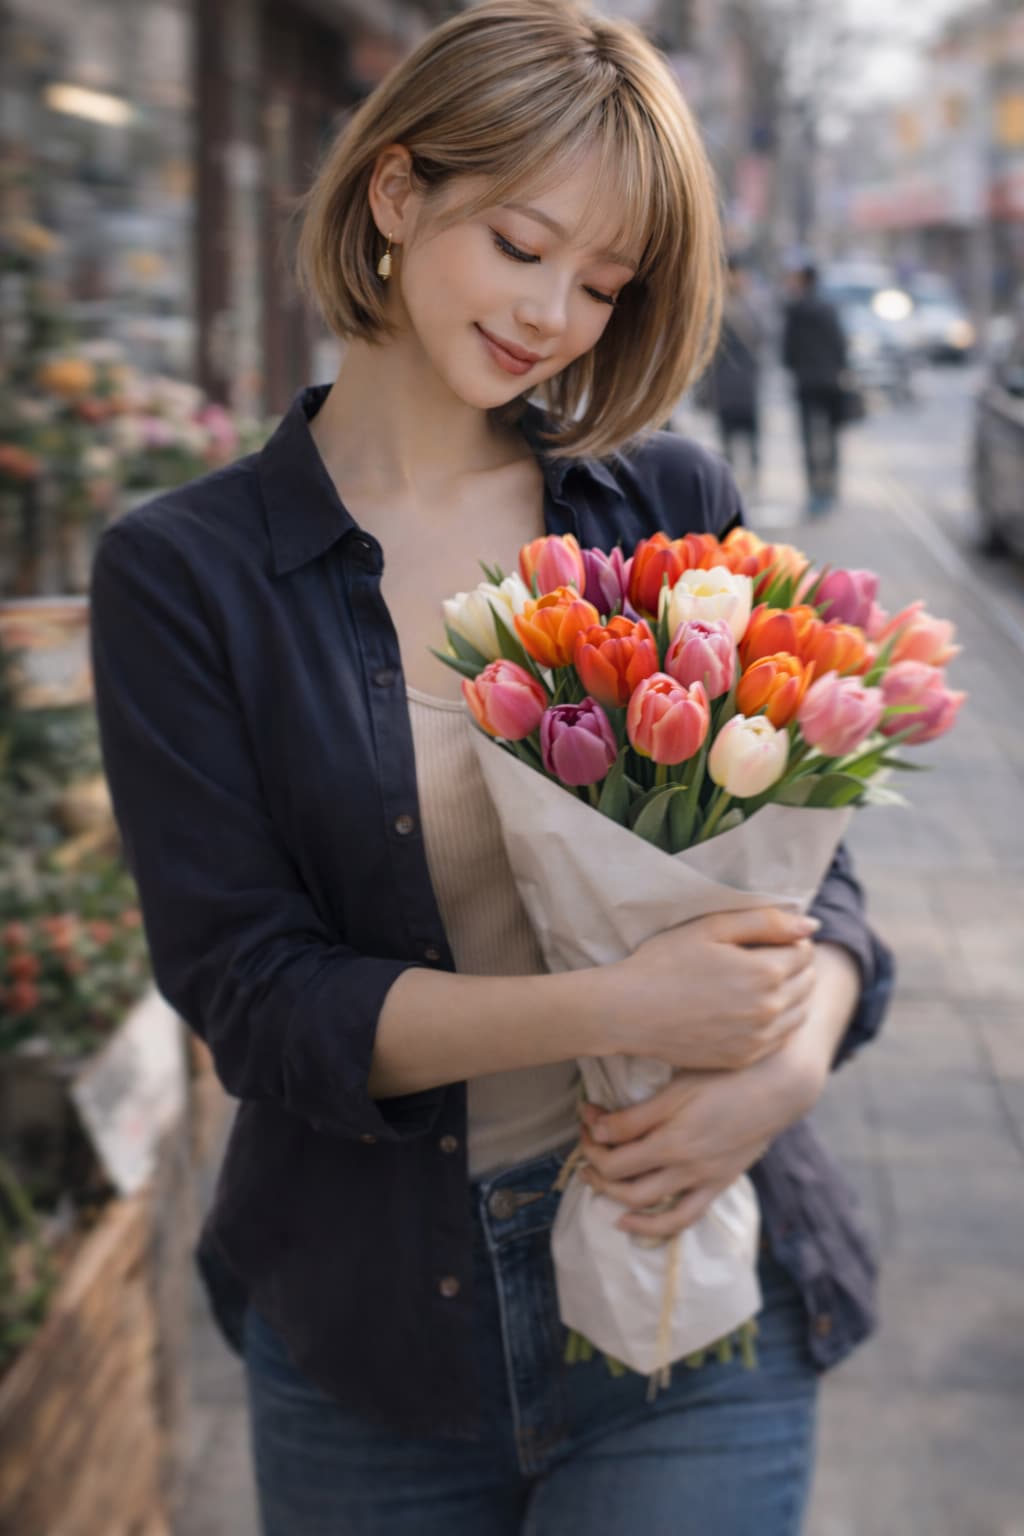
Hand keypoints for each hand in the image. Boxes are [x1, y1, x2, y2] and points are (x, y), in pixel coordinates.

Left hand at [578, 1022, 828, 1238]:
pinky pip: (682, 1217)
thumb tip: (596, 1128)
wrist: (780, 1086)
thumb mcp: (678, 1087)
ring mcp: (702, 1179)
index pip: (613, 1152)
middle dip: (594, 1165)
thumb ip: (637, 1115)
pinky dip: (653, 1227)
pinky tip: (628, 1220)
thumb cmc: (727, 1076)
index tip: (585, 1114)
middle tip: (584, 1145)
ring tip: (595, 1180)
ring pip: (646, 1204)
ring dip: (613, 1195)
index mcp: (671, 1138)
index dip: (590, 1135)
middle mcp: (685, 1166)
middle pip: (622, 1180)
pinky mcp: (718, 1184)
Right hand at [601, 907, 819, 1071]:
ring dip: (789, 995)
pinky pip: (780, 1039)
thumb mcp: (711, 928)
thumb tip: (812, 926)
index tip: (761, 939)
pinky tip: (748, 1009)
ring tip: (754, 983)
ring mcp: (758, 1039)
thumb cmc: (664, 961)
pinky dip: (776, 1022)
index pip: (804, 951)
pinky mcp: (743, 1058)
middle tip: (757, 958)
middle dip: (792, 966)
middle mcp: (769, 1010)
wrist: (628, 1011)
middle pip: (807, 982)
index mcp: (766, 973)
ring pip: (799, 1012)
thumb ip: (765, 922)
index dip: (787, 940)